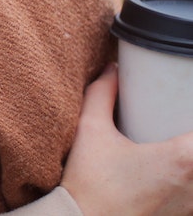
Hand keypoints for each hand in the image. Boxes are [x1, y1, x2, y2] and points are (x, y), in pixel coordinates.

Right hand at [61, 63, 192, 215]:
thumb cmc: (90, 182)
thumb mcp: (90, 128)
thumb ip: (102, 94)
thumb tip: (112, 70)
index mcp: (181, 161)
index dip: (192, 122)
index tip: (184, 112)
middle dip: (192, 140)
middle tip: (179, 125)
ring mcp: (191, 209)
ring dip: (191, 162)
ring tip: (179, 150)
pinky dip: (189, 185)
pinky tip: (177, 177)